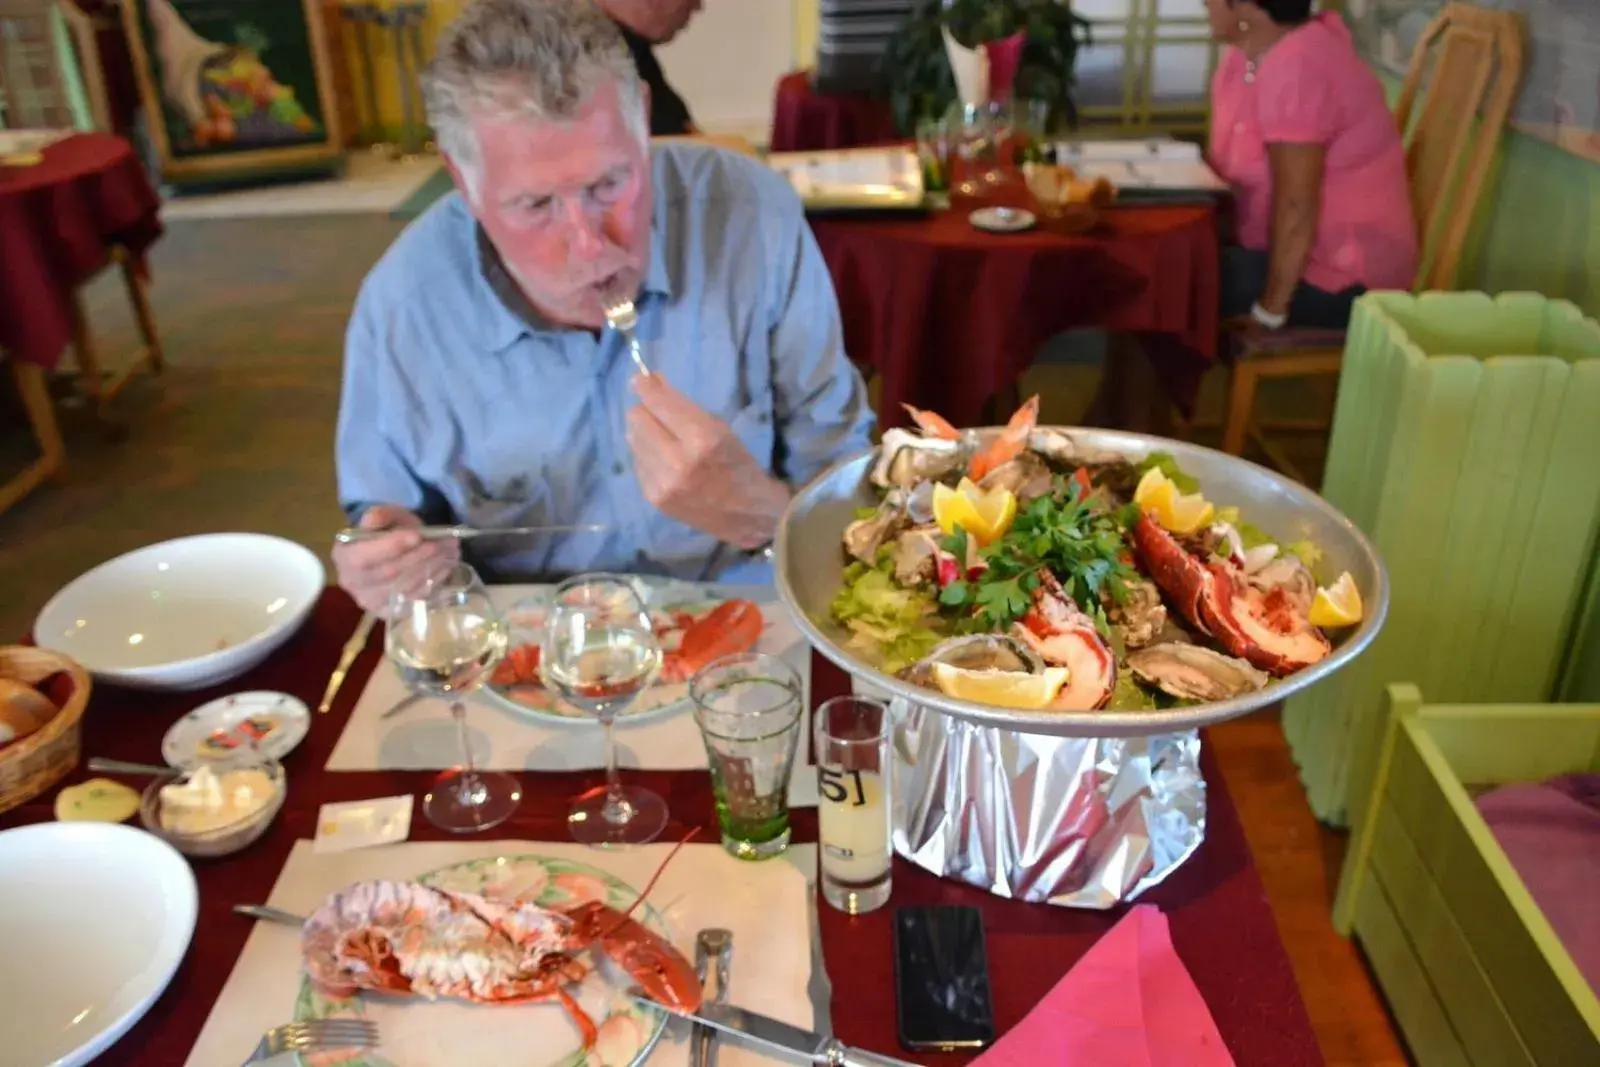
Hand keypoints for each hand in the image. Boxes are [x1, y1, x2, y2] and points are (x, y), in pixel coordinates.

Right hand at [331, 505, 459, 614]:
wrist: (391, 553)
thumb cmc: (386, 533)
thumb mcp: (386, 517)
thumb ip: (381, 515)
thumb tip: (374, 518)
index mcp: (344, 557)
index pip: (364, 557)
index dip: (392, 547)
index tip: (418, 535)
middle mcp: (352, 584)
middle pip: (389, 574)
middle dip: (420, 557)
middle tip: (444, 543)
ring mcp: (371, 602)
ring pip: (405, 589)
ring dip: (431, 569)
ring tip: (450, 552)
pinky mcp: (391, 613)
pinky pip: (415, 601)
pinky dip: (434, 584)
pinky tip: (446, 568)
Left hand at [625, 374, 790, 549]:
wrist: (747, 515)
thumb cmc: (738, 464)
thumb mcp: (719, 428)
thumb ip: (683, 407)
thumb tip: (651, 383)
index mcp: (702, 438)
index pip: (659, 402)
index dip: (646, 386)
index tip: (640, 379)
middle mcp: (678, 460)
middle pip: (638, 419)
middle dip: (645, 411)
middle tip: (657, 413)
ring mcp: (663, 482)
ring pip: (633, 440)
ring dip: (645, 434)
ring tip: (664, 440)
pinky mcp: (654, 498)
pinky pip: (637, 463)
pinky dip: (647, 456)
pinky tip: (664, 461)